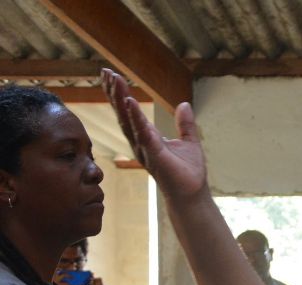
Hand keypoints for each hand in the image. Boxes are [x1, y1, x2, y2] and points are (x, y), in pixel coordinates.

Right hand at [101, 69, 207, 200]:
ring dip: (121, 100)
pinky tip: (130, 101)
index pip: (129, 112)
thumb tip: (184, 104)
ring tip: (114, 80)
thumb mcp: (189, 142)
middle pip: (123, 113)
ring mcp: (145, 149)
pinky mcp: (155, 155)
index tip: (111, 74)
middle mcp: (140, 142)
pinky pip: (143, 133)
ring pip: (128, 121)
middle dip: (114, 93)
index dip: (120, 94)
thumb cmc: (188, 173)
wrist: (193, 194)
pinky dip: (136, 117)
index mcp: (147, 137)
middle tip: (105, 71)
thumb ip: (185, 124)